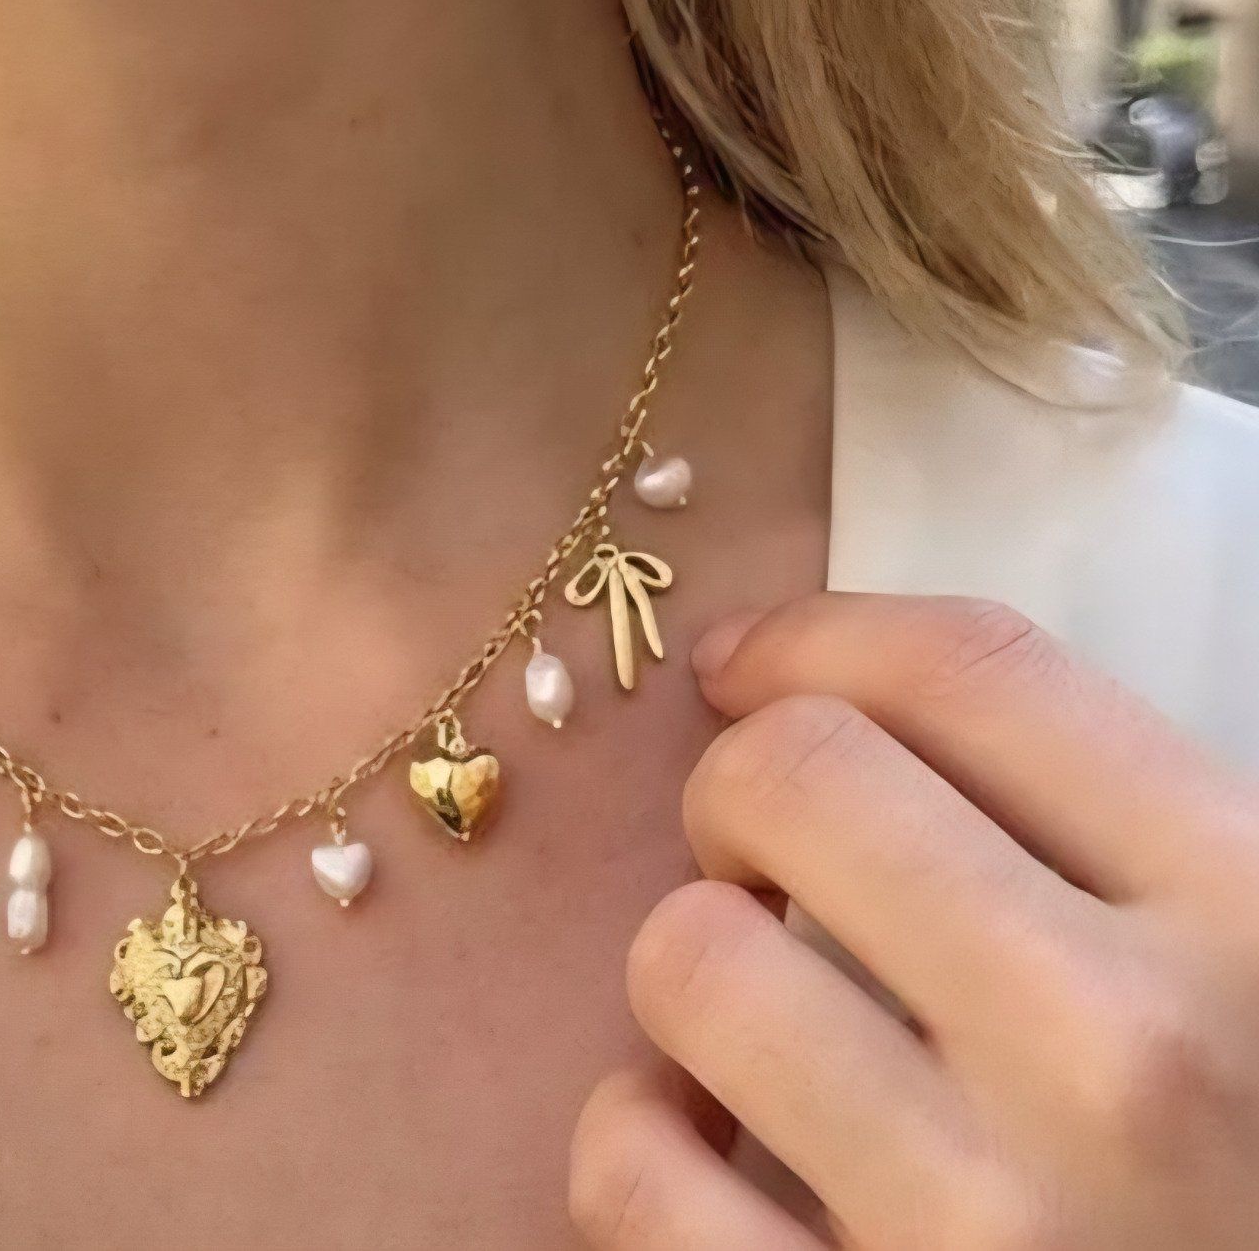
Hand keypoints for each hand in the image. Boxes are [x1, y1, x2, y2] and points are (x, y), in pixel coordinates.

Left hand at [569, 595, 1258, 1249]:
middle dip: (746, 798)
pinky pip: (631, 1174)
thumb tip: (850, 693)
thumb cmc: (1256, 1168)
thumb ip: (1123, 839)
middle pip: (792, 780)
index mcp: (1255, 915)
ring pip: (686, 962)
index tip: (752, 664)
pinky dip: (641, 1139)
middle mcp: (1126, 1058)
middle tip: (771, 858)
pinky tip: (712, 1148)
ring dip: (695, 975)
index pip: (968, 671)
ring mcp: (985, 1226)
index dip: (819, 638)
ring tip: (760, 1023)